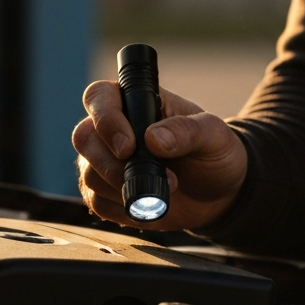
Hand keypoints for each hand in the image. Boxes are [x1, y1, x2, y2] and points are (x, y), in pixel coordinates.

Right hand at [71, 80, 247, 231]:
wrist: (220, 192)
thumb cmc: (215, 152)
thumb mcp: (213, 135)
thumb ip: (186, 131)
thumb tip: (153, 138)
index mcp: (136, 102)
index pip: (99, 98)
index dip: (106, 120)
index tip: (129, 147)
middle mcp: (114, 128)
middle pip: (84, 138)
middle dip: (114, 164)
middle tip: (156, 176)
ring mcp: (106, 161)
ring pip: (88, 173)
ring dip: (125, 188)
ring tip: (166, 190)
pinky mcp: (106, 192)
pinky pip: (96, 202)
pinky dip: (123, 207)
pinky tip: (150, 204)